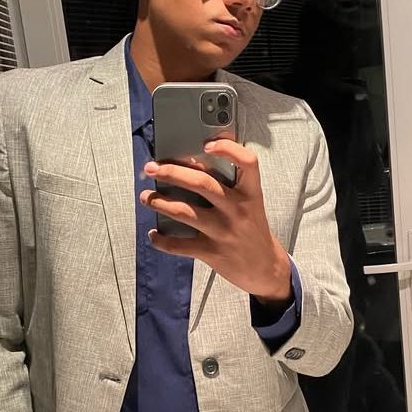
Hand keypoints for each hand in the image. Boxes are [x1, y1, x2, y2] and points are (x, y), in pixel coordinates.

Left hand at [141, 140, 291, 305]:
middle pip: (202, 183)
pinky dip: (161, 240)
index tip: (206, 144)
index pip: (247, 163)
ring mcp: (223, 232)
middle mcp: (237, 210)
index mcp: (250, 193)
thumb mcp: (251, 203)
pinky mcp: (212, 252)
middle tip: (151, 168)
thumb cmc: (252, 229)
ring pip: (184, 212)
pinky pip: (179, 245)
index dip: (228, 149)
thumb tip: (193, 162)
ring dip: (160, 202)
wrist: (265, 268)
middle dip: (172, 172)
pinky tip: (154, 234)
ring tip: (146, 197)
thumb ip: (230, 184)